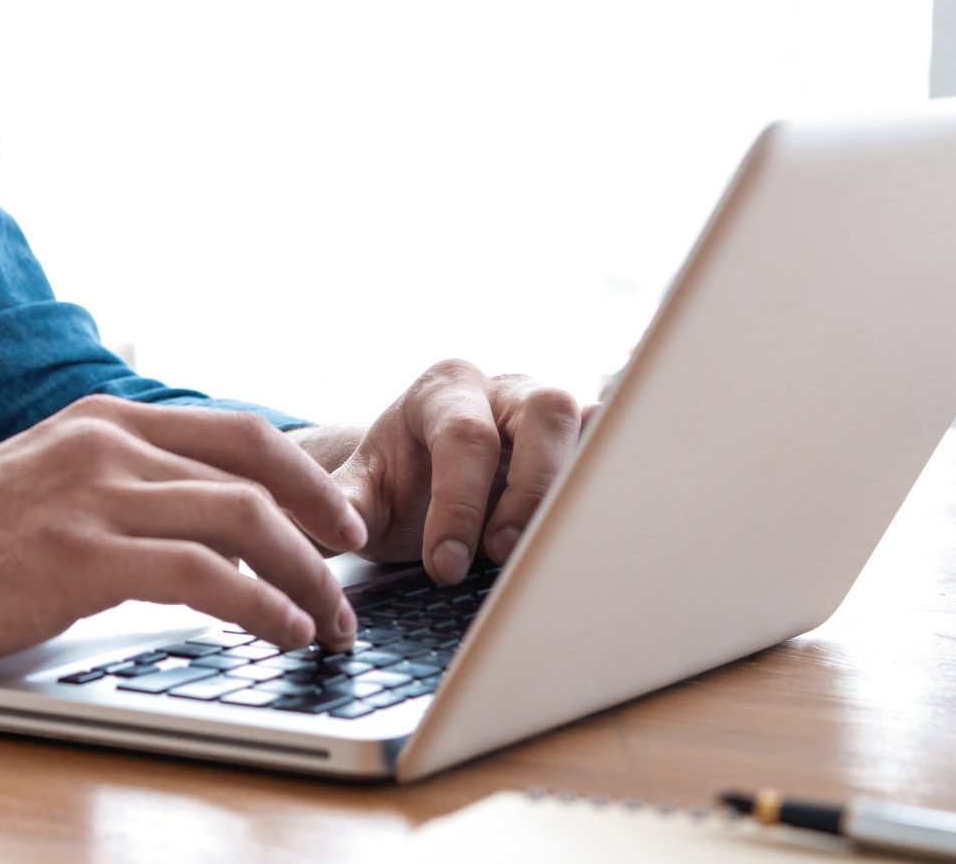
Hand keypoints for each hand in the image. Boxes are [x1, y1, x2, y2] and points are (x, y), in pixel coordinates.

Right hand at [0, 396, 373, 669]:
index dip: (305, 472)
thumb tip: (194, 523)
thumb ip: (112, 487)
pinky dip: (258, 604)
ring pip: (243, 517)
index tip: (340, 517)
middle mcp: (105, 443)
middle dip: (324, 519)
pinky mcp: (78, 556)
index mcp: (100, 420)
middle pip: (256, 466)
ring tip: (329, 622)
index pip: (235, 430)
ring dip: (305, 575)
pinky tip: (279, 630)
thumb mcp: (42, 485)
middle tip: (355, 568)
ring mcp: (92, 495)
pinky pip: (202, 574)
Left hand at [326, 360, 589, 583]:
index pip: (464, 435)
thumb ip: (346, 506)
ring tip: (551, 555)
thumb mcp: (363, 492)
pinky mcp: (583, 442)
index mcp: (444, 389)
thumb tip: (342, 534)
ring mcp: (551, 412)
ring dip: (575, 493)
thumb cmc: (396, 481)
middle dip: (530, 489)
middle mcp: (505, 390)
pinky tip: (591, 539)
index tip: (445, 567)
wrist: (421, 472)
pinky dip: (609, 490)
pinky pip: (613, 452)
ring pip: (590, 427)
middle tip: (502, 554)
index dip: (459, 504)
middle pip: (544, 412)